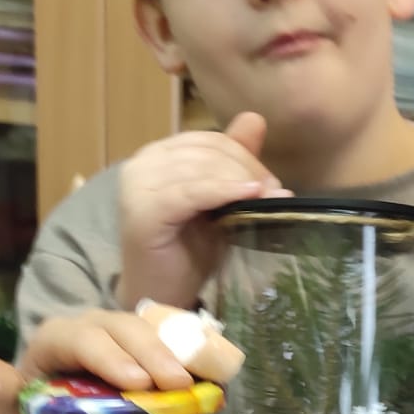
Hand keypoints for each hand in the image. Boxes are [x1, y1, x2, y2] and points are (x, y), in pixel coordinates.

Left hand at [0, 308, 240, 413]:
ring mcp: (124, 335)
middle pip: (120, 326)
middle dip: (149, 351)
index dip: (107, 354)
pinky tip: (212, 365)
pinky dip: (192, 345)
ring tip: (193, 382)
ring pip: (148, 326)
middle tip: (176, 384)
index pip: (77, 336)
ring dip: (172, 351)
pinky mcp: (151, 345)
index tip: (136, 382)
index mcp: (55, 341)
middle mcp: (91, 329)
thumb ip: (5, 399)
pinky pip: (173, 333)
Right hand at [117, 111, 283, 310]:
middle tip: (275, 194)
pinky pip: (190, 192)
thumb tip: (255, 118)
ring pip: (201, 168)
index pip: (210, 141)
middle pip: (207, 151)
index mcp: (158, 155)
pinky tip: (249, 196)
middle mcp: (142, 162)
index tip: (272, 184)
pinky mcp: (142, 211)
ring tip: (268, 199)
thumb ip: (233, 161)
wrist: (163, 295)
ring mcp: (137, 185)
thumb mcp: (220, 200)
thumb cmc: (190, 251)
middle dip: (247, 169)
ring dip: (241, 181)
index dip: (246, 157)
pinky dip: (223, 192)